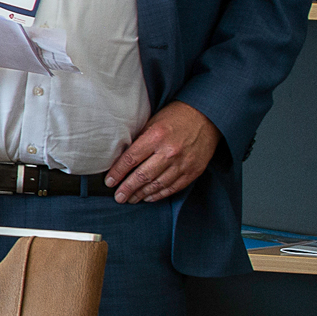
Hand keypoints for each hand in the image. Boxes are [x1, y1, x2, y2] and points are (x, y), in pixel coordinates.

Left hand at [104, 101, 220, 203]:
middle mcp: (170, 152)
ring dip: (141, 194)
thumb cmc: (175, 117)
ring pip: (157, 184)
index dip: (117, 173)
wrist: (207, 116)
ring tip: (131, 199)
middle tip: (118, 197)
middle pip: (143, 176)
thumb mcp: (152, 122)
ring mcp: (183, 163)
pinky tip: (148, 197)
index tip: (109, 182)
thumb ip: (139, 140)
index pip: (130, 159)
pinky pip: (173, 187)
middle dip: (127, 188)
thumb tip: (120, 160)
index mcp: (156, 136)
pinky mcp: (193, 171)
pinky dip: (159, 194)